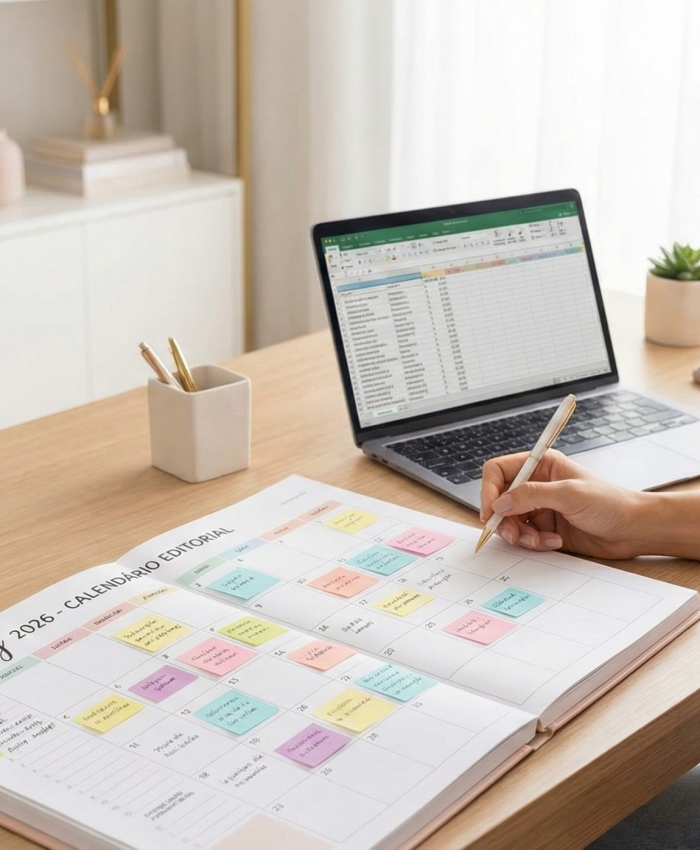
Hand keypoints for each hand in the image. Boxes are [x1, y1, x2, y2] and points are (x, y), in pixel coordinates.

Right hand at [479, 450, 647, 558]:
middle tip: (513, 534)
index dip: (489, 490)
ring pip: (509, 522)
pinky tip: (554, 541)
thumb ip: (531, 495)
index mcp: (541, 465)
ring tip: (539, 540)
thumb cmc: (610, 502)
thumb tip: (499, 503)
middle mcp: (536, 484)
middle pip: (499, 500)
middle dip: (504, 519)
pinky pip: (524, 537)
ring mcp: (540, 507)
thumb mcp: (569, 494)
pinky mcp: (545, 528)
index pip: (498, 471)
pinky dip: (534, 543)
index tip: (491, 511)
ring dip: (520, 534)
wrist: (633, 530)